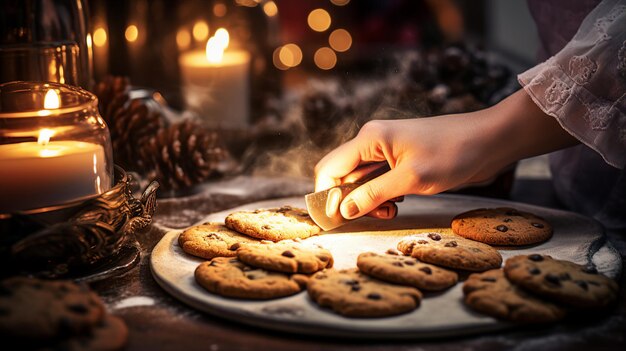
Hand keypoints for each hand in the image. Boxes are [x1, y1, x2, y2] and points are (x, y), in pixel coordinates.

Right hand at [314, 90, 577, 219]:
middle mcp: (372, 143)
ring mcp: (386, 152)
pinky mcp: (400, 161)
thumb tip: (344, 210)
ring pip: (360, 181)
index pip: (330, 168)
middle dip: (349, 200)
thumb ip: (374, 194)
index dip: (326, 195)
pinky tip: (397, 204)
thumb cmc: (453, 153)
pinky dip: (381, 196)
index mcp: (369, 139)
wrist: (490, 140)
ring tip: (389, 212)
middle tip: (371, 216)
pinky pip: (378, 181)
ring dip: (367, 201)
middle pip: (342, 176)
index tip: (334, 220)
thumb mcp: (412, 179)